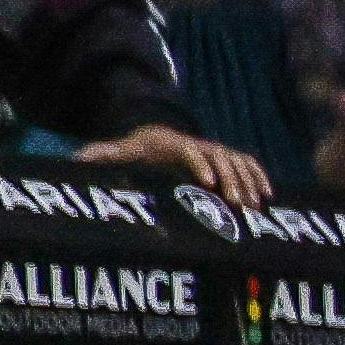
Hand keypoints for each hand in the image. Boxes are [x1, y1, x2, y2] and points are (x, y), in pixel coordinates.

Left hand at [69, 121, 271, 206]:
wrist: (160, 136)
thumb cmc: (142, 150)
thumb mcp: (123, 151)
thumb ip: (104, 154)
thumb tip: (77, 159)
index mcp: (176, 144)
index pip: (190, 151)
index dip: (200, 166)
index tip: (208, 184)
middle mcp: (201, 145)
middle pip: (221, 159)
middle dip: (231, 182)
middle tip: (236, 205)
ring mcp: (217, 150)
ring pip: (238, 163)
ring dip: (248, 184)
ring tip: (254, 207)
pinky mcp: (229, 157)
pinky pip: (250, 164)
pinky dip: (260, 177)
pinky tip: (267, 196)